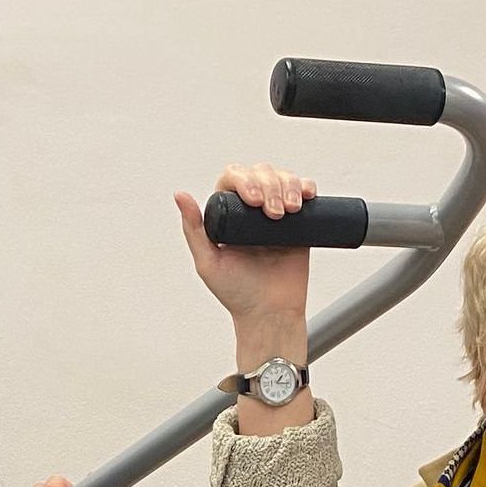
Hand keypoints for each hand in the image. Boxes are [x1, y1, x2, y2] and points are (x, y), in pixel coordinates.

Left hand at [173, 161, 315, 356]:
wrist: (271, 313)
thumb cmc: (238, 294)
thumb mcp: (208, 264)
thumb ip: (194, 230)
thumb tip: (180, 195)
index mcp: (227, 215)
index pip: (234, 179)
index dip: (245, 180)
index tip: (254, 201)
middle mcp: (250, 211)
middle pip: (260, 172)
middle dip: (270, 185)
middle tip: (273, 214)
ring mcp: (275, 213)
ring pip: (282, 178)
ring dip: (288, 185)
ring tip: (289, 211)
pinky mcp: (298, 222)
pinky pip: (303, 192)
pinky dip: (305, 187)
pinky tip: (305, 197)